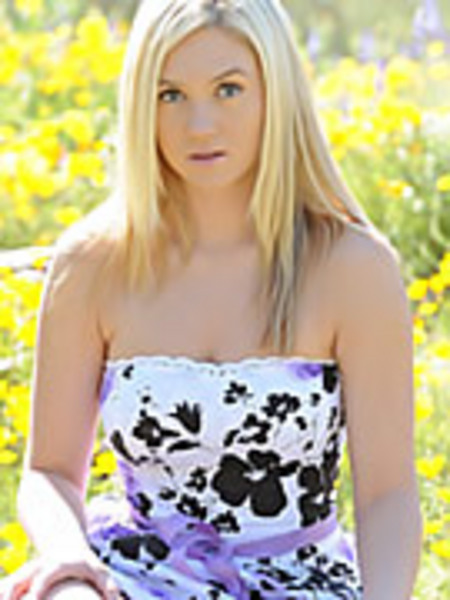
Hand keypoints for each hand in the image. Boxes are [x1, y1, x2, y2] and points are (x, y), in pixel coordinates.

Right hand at [0, 550, 121, 599]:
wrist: (66, 547)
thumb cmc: (86, 566)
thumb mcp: (99, 572)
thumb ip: (109, 588)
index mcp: (57, 563)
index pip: (45, 574)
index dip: (38, 587)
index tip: (34, 599)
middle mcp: (38, 566)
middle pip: (18, 580)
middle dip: (11, 594)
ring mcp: (25, 572)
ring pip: (7, 585)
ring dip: (4, 594)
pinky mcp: (17, 579)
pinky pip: (4, 588)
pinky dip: (2, 594)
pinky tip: (2, 599)